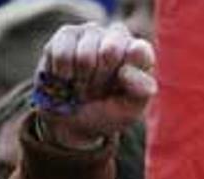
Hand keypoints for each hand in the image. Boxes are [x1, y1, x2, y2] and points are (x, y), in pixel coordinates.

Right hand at [35, 22, 155, 148]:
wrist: (75, 122)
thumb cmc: (108, 112)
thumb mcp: (132, 108)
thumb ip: (141, 90)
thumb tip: (125, 71)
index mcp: (140, 53)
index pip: (139, 51)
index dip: (126, 73)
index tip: (120, 85)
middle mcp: (118, 36)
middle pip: (110, 52)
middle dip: (101, 80)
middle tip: (100, 90)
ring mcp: (92, 32)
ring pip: (84, 55)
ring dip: (81, 79)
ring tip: (83, 85)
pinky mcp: (66, 34)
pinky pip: (62, 54)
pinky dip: (63, 74)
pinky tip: (67, 77)